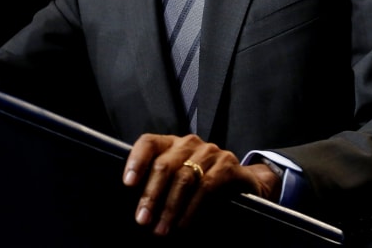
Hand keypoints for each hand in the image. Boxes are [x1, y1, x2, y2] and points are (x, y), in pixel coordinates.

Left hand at [123, 133, 280, 236]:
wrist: (244, 184)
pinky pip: (206, 187)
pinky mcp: (229, 165)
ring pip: (184, 177)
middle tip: (142, 220)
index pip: (148, 143)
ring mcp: (210, 152)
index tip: (127, 184)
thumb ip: (159, 185)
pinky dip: (192, 208)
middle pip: (164, 165)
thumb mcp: (178, 180)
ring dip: (170, 207)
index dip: (136, 161)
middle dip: (151, 195)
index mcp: (172, 144)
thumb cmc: (201, 184)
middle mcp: (189, 143)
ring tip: (161, 229)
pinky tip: (183, 225)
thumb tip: (137, 208)